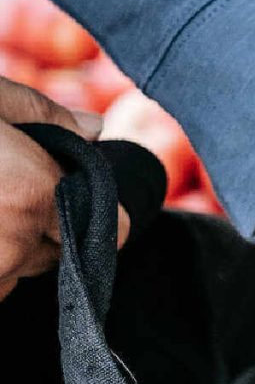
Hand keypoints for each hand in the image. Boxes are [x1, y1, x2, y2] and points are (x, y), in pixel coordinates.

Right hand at [0, 74, 123, 303]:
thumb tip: (97, 127)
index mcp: (32, 196)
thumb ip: (43, 114)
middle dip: (51, 223)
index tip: (83, 196)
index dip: (102, 212)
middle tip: (13, 187)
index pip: (111, 229)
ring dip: (17, 246)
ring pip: (28, 269)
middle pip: (67, 249)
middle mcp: (16, 246)